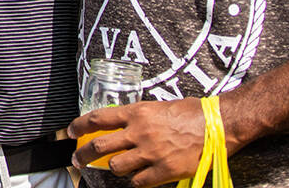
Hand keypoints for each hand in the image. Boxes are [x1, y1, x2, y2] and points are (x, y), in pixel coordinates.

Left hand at [68, 98, 211, 186]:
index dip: (79, 126)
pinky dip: (135, 181)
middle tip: (77, 160)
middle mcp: (139, 132)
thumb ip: (137, 117)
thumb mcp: (157, 107)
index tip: (71, 132)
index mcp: (137, 112)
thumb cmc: (190, 112)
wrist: (218, 124)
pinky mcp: (165, 171)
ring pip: (116, 166)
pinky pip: (138, 182)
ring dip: (112, 168)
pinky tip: (137, 178)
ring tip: (115, 167)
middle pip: (99, 145)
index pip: (98, 118)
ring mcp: (151, 153)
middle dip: (82, 155)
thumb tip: (121, 125)